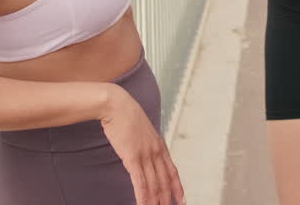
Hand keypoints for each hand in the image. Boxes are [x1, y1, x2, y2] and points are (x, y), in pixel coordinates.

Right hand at [100, 85, 185, 204]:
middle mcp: (156, 151)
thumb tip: (144, 153)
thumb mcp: (142, 131)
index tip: (181, 198)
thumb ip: (145, 143)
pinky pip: (140, 182)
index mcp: (159, 145)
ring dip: (156, 201)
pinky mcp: (133, 158)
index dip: (177, 187)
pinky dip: (143, 197)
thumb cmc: (126, 116)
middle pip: (165, 181)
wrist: (117, 105)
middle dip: (168, 199)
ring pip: (154, 184)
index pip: (172, 171)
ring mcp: (145, 155)